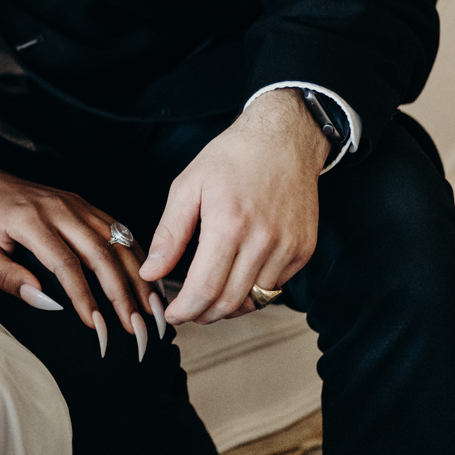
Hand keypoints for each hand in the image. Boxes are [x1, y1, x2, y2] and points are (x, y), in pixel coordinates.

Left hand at [0, 150, 157, 349]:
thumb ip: (8, 278)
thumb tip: (46, 303)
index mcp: (30, 220)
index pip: (66, 264)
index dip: (85, 298)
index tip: (100, 328)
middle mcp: (59, 208)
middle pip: (101, 253)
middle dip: (124, 294)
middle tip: (140, 329)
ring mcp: (75, 204)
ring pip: (118, 241)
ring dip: (139, 277)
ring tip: (154, 311)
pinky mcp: (83, 205)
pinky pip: (118, 230)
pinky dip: (137, 257)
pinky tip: (149, 281)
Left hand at [140, 90, 329, 325]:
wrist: (284, 139)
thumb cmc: (231, 158)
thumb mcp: (188, 186)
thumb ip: (169, 234)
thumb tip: (151, 272)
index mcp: (228, 225)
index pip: (204, 289)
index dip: (185, 310)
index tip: (172, 315)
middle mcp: (263, 241)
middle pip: (230, 303)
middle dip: (203, 315)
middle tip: (187, 311)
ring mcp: (288, 248)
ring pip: (254, 301)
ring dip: (228, 307)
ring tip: (209, 297)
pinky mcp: (304, 250)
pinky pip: (276, 287)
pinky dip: (253, 291)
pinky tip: (237, 277)